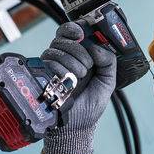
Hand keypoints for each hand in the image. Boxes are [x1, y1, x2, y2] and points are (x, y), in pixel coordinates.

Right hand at [40, 22, 116, 153]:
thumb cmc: (90, 105)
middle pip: (64, 36)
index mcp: (82, 56)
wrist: (76, 126)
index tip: (82, 33)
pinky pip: (48, 60)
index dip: (76, 27)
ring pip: (57, 47)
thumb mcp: (108, 81)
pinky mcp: (44, 74)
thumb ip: (109, 61)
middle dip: (79, 49)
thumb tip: (98, 47)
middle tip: (88, 64)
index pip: (74, 32)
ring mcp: (54, 65)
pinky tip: (68, 79)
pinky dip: (60, 67)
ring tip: (80, 76)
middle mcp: (66, 57)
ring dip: (72, 60)